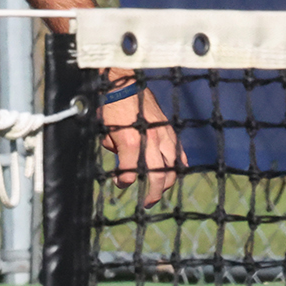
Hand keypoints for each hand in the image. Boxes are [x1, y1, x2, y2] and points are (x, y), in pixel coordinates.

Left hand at [99, 82, 184, 206]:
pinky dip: (178, 164)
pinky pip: (179, 152)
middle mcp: (151, 140)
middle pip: (158, 175)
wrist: (123, 84)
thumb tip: (121, 169)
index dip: (124, 181)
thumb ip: (114, 150)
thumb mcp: (106, 131)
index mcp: (131, 141)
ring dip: (167, 182)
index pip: (130, 172)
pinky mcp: (169, 130)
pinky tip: (174, 172)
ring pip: (172, 166)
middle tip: (147, 202)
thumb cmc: (111, 108)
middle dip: (152, 192)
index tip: (120, 183)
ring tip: (160, 190)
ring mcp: (164, 135)